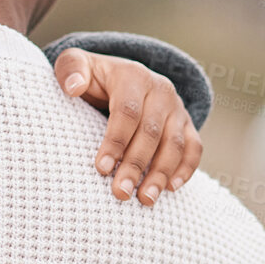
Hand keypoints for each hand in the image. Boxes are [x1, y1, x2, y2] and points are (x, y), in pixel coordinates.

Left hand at [54, 48, 203, 206]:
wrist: (121, 75)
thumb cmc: (92, 77)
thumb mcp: (75, 64)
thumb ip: (70, 69)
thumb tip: (74, 87)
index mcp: (132, 76)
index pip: (127, 111)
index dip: (115, 141)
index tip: (101, 168)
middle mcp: (160, 90)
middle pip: (150, 132)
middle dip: (135, 165)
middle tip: (120, 193)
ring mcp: (176, 108)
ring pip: (174, 143)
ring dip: (161, 173)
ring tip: (145, 199)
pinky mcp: (186, 124)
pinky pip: (193, 147)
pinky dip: (185, 168)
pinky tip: (171, 189)